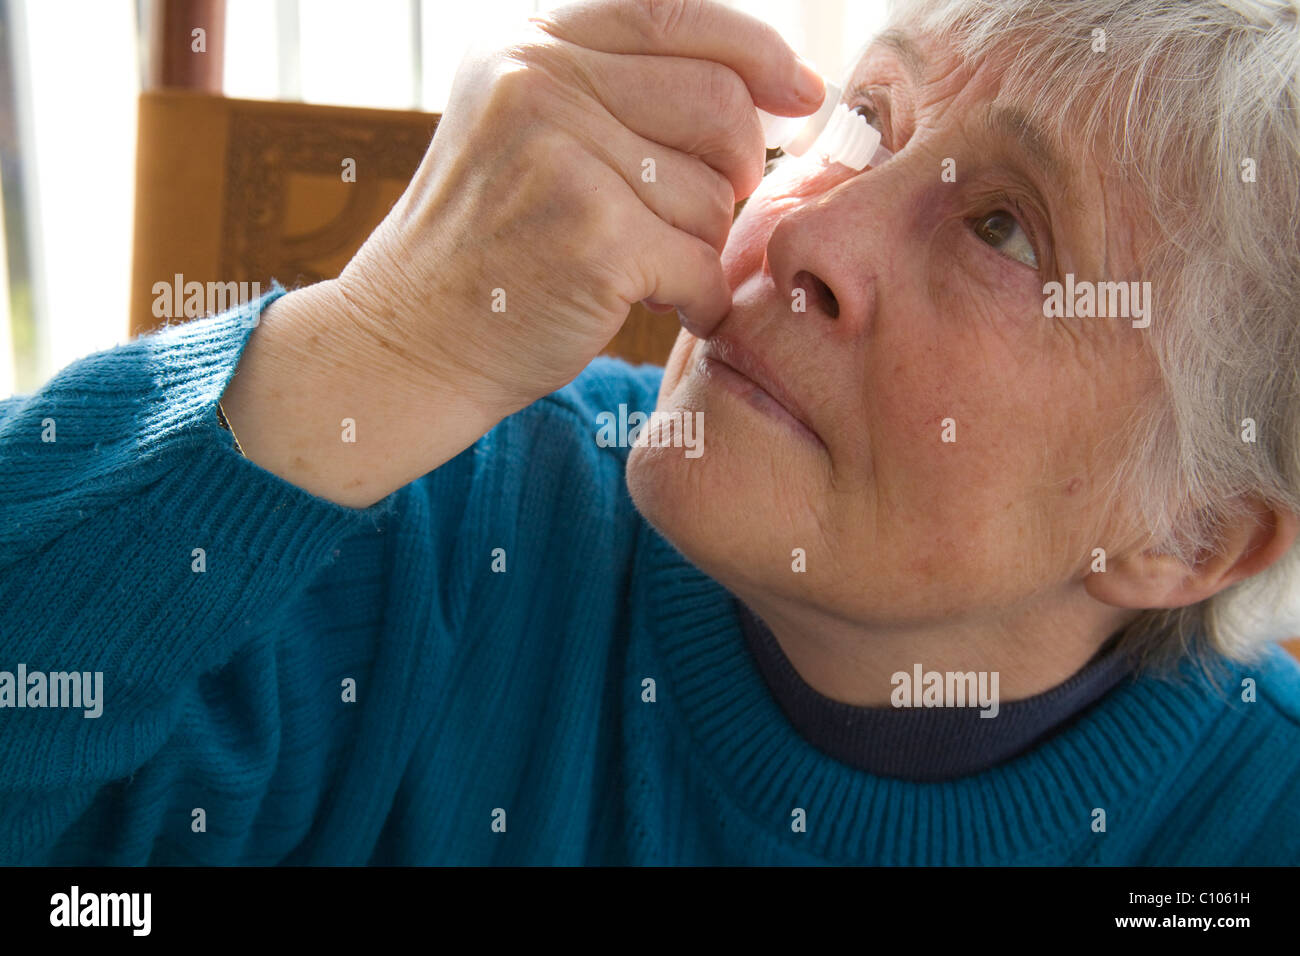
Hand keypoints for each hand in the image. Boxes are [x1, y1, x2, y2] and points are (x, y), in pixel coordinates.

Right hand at [335, 0, 823, 414]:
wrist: (410, 342)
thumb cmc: (489, 247)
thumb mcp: (527, 130)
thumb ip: (618, 88)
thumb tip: (771, 79)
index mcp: (526, 43)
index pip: (676, 13)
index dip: (757, 49)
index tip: (803, 90)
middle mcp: (536, 82)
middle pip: (718, 101)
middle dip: (736, 166)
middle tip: (702, 213)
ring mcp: (561, 157)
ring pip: (713, 193)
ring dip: (702, 245)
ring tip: (644, 268)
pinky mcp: (592, 238)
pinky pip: (702, 265)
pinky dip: (700, 300)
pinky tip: (662, 308)